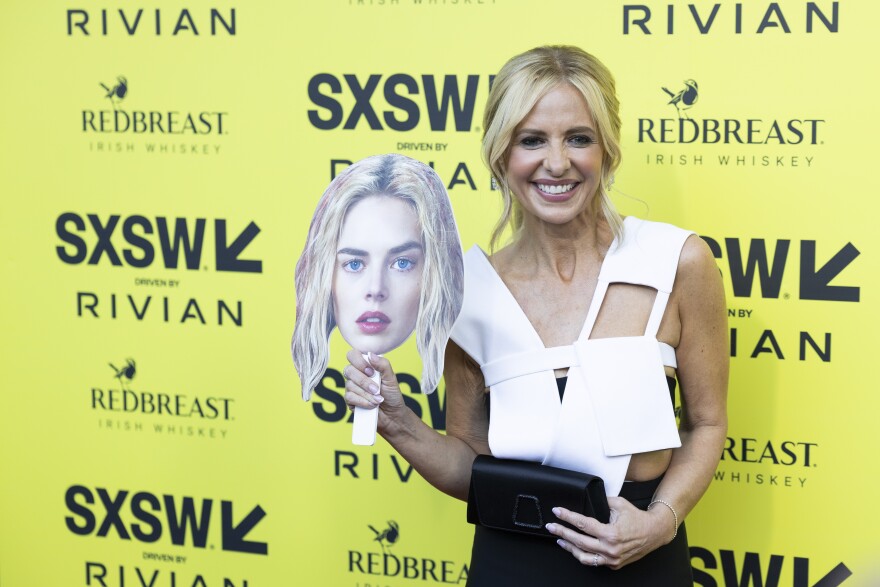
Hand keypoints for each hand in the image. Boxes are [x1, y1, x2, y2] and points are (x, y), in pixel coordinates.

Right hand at [343, 350, 405, 428]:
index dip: (359, 362)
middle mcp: (356, 375)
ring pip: (350, 385)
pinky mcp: (349, 400)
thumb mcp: (391, 378)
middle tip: (376, 389)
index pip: (353, 355)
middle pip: (349, 370)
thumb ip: (383, 365)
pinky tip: (372, 405)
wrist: (392, 414)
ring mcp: (351, 387)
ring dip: (366, 394)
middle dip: (364, 381)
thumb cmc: (392, 395)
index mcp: (365, 366)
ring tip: (378, 399)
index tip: (371, 371)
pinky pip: (350, 397)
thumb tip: (371, 354)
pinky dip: (363, 401)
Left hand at [545, 496, 674, 569]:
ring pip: (584, 556)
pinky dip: (583, 555)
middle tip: (551, 526)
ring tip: (560, 539)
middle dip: (562, 532)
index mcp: (611, 533)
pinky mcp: (614, 564)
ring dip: (569, 547)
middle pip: (579, 541)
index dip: (567, 517)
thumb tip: (587, 497)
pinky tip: (575, 549)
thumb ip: (601, 501)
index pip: (583, 524)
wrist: (654, 532)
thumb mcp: (619, 504)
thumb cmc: (637, 518)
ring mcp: (612, 558)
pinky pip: (594, 561)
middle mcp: (610, 548)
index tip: (557, 512)